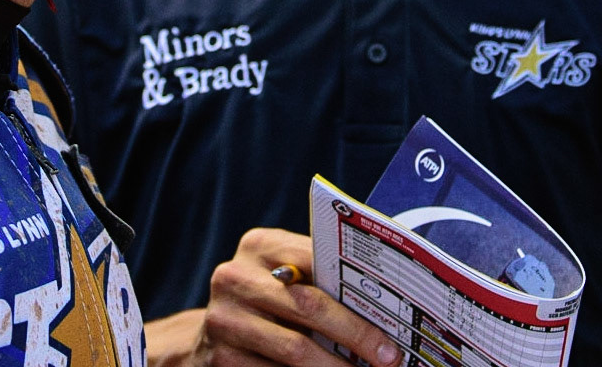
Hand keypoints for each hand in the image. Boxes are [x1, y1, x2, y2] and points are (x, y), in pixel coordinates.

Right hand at [147, 227, 401, 366]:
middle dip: (356, 334)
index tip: (392, 318)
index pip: (315, 258)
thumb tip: (384, 304)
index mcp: (258, 246)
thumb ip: (318, 278)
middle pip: (309, 306)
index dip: (356, 289)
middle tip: (388, 357)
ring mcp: (224, 319)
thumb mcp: (282, 276)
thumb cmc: (265, 301)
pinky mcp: (220, 358)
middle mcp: (234, 277)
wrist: (209, 336)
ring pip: (295, 349)